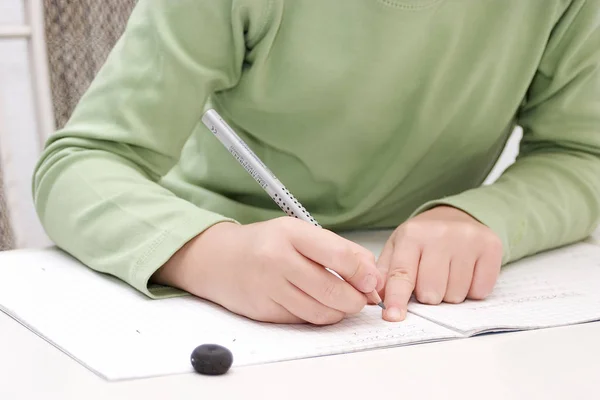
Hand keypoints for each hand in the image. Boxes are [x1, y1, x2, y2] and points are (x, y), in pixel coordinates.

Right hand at [152, 217, 383, 324]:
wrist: (217, 259)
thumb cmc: (264, 243)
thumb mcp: (298, 233)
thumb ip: (336, 250)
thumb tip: (372, 275)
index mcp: (291, 234)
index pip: (339, 256)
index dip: (364, 273)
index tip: (372, 281)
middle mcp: (277, 260)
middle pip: (332, 290)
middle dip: (356, 299)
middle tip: (362, 297)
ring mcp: (268, 288)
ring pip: (320, 312)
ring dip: (340, 312)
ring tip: (343, 302)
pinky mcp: (263, 312)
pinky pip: (302, 320)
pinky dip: (318, 316)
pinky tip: (318, 305)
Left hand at [377, 206, 502, 321]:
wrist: (456, 216)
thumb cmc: (423, 239)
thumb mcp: (398, 248)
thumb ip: (385, 273)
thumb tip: (375, 297)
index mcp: (412, 235)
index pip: (402, 274)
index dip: (397, 299)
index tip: (393, 317)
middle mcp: (440, 235)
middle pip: (431, 292)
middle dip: (428, 296)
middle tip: (429, 280)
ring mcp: (467, 240)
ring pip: (455, 295)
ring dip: (449, 294)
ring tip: (447, 275)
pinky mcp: (491, 247)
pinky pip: (480, 291)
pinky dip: (472, 290)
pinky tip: (465, 273)